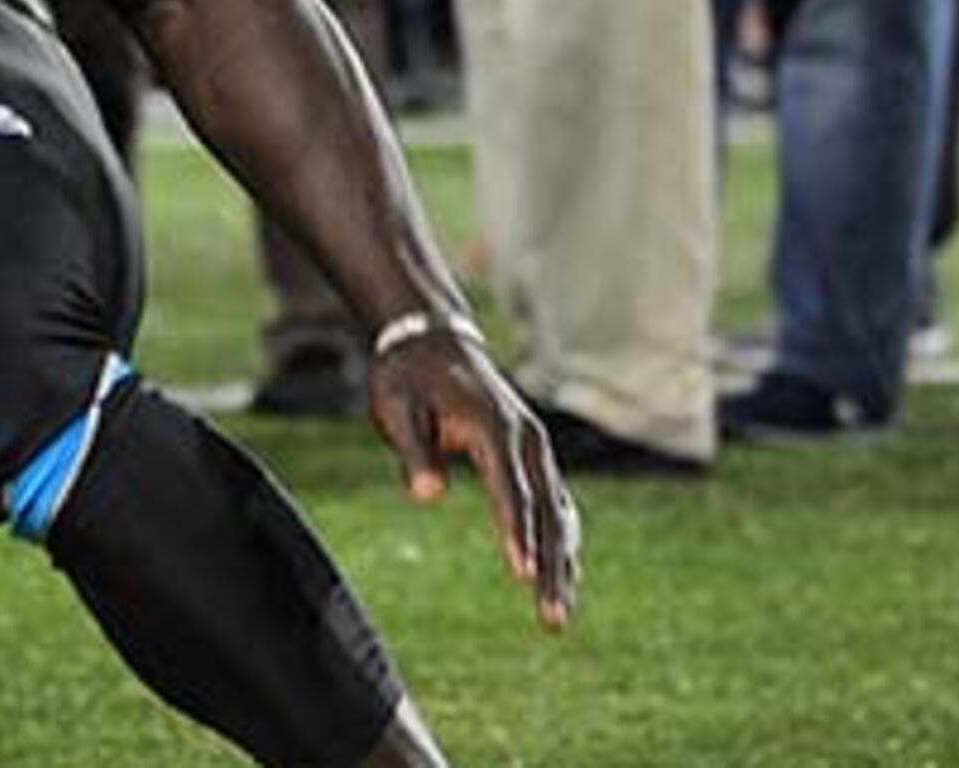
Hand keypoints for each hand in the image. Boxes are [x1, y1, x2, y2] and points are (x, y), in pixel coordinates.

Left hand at [369, 329, 580, 633]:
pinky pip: (556, 506)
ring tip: (557, 617)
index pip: (511, 489)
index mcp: (495, 426)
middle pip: (547, 511)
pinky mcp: (533, 459)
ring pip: (559, 514)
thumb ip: (414, 451)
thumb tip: (426, 497)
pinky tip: (561, 578)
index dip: (517, 533)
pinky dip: (560, 543)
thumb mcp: (396, 408)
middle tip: (551, 618)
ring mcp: (536, 449)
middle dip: (551, 567)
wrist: (430, 340)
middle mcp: (527, 439)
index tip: (522, 575)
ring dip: (562, 565)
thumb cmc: (408, 378)